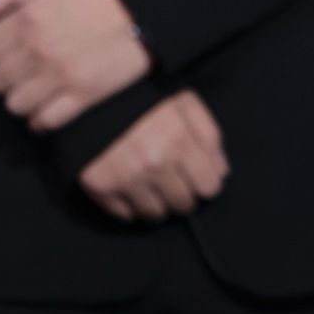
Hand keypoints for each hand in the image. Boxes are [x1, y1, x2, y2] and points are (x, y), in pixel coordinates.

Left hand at [0, 0, 150, 129]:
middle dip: (7, 75)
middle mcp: (39, 49)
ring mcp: (60, 75)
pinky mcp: (84, 94)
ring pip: (16, 104)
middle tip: (24, 70)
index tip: (12, 49)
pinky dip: (40, 120)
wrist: (147, 3)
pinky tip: (45, 111)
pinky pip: (46, 120)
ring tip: (35, 90)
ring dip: (21, 99)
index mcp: (27, 19)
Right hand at [79, 90, 228, 222]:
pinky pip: (126, 215)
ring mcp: (127, 178)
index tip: (198, 177)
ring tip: (152, 184)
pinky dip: (130, 206)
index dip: (205, 182)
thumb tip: (222, 172)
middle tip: (173, 180)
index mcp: (178, 140)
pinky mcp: (101, 187)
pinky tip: (130, 187)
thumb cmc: (144, 100)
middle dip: (183, 194)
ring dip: (158, 203)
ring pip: (156, 214)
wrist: (92, 98)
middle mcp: (154, 163)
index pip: (209, 187)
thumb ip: (209, 134)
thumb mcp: (183, 103)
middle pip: (183, 204)